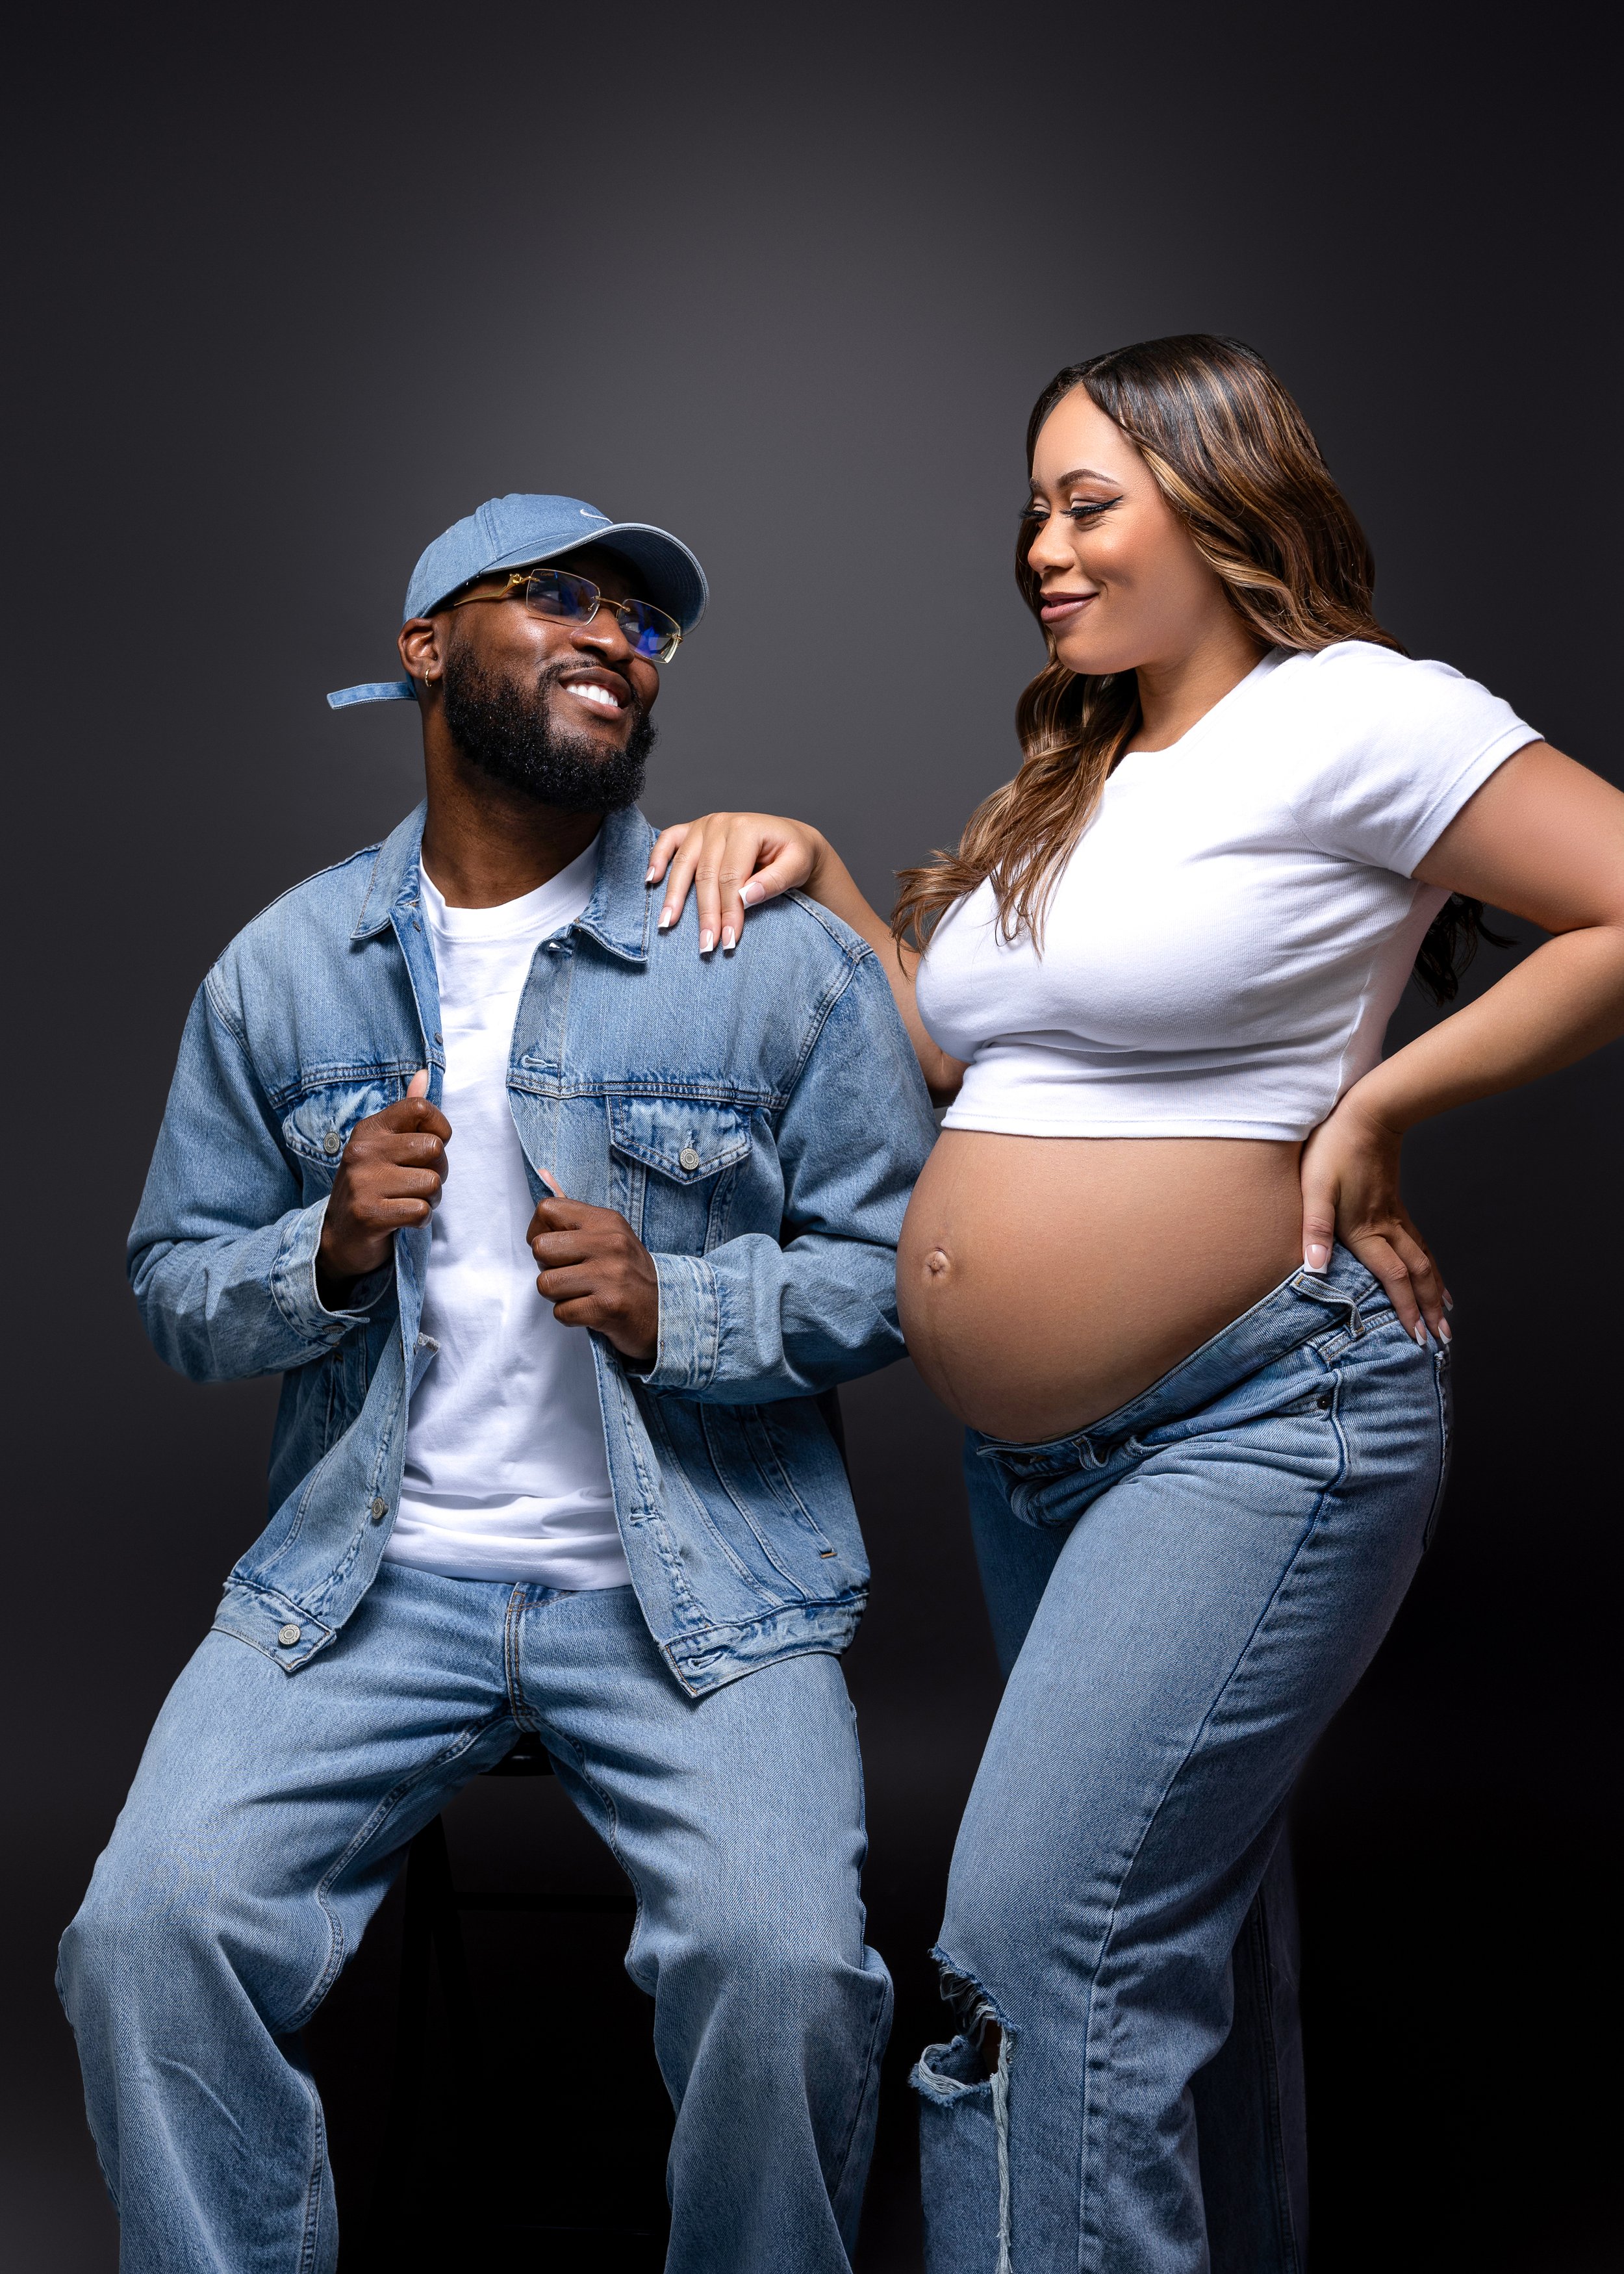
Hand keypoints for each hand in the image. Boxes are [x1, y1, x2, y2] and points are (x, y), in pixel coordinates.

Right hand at [317, 1070, 450, 1304]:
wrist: (338, 1238)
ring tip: (408, 1201)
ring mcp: (363, 1182)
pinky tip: (403, 1219)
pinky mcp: (368, 1214)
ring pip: (432, 1183)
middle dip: (438, 1171)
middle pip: (433, 1149)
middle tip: (419, 1183)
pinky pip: (422, 1211)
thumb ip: (407, 1113)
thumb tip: (425, 1073)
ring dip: (430, 1199)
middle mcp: (363, 1151)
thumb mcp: (383, 1146)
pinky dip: (421, 1219)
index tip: (432, 1146)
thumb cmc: (372, 1186)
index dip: (440, 1129)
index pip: (419, 1108)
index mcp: (370, 1130)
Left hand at [527, 1185, 659, 1366]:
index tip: (555, 1248)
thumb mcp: (610, 1236)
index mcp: (606, 1221)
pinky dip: (570, 1317)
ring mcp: (609, 1275)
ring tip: (581, 1293)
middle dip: (547, 1267)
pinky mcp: (607, 1307)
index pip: (546, 1209)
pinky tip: (590, 1311)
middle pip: (540, 1248)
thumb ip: (575, 1217)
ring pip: (545, 1284)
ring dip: (557, 1295)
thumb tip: (542, 1174)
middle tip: (569, 1274)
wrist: (665, 1311)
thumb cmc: (628, 1273)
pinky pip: (561, 1313)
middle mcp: (609, 1243)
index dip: (538, 1231)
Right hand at [645, 812, 824, 953]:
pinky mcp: (692, 829)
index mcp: (746, 829)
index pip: (731, 878)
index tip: (728, 941)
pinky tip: (651, 881)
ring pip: (684, 863)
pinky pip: (668, 840)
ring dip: (674, 896)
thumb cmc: (793, 855)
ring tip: (667, 924)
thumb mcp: (797, 866)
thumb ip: (774, 881)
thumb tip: (746, 898)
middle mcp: (721, 823)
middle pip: (706, 875)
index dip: (728, 911)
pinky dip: (657, 858)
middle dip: (705, 914)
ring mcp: (703, 825)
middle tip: (705, 945)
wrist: (789, 838)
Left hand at [1299, 1091, 1450, 1345]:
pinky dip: (1430, 1262)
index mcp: (1366, 1229)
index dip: (1406, 1309)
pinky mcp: (1395, 1203)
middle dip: (1429, 1308)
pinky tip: (1432, 1269)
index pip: (1392, 1278)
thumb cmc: (1335, 1149)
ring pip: (1423, 1259)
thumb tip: (1315, 1269)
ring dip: (1435, 1289)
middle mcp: (1387, 1227)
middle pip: (1416, 1275)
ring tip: (1447, 1314)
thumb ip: (1315, 1229)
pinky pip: (1419, 1241)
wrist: (1368, 1114)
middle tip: (1442, 1339)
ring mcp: (1395, 1215)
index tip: (1419, 1337)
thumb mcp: (1315, 1188)